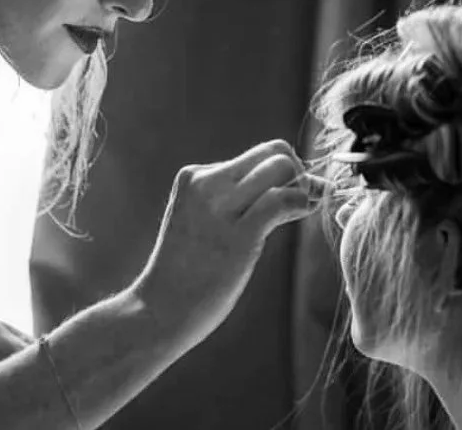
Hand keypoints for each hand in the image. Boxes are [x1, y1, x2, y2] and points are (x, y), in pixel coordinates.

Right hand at [131, 139, 325, 346]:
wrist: (158, 311)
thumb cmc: (186, 273)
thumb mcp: (200, 220)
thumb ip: (232, 199)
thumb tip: (287, 183)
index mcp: (194, 176)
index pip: (257, 154)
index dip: (283, 168)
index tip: (292, 190)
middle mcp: (206, 183)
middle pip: (275, 150)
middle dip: (297, 172)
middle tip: (300, 200)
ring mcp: (221, 207)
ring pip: (283, 167)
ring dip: (303, 186)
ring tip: (303, 208)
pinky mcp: (239, 235)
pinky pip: (283, 200)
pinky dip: (302, 202)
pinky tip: (303, 212)